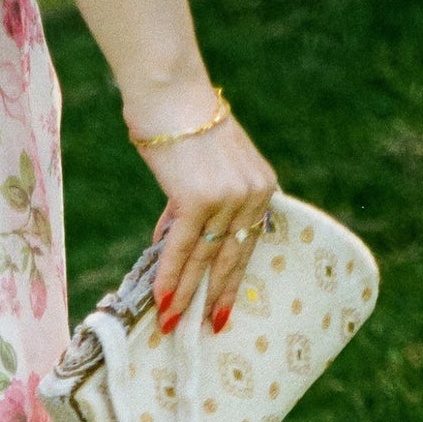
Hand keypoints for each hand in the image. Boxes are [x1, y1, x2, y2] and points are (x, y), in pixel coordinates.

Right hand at [132, 96, 278, 334]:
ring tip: (172, 324)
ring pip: (203, 257)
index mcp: (261, 186)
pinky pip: (182, 247)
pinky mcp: (199, 197)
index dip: (231, 281)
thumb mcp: (201, 169)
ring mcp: (228, 196)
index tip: (221, 309)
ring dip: (185, 294)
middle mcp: (252, 193)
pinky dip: (170, 276)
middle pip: (230, 258)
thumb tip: (171, 242)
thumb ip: (194, 206)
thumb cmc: (181, 124)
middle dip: (213, 298)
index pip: (246, 244)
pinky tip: (161, 300)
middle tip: (205, 330)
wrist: (171, 92)